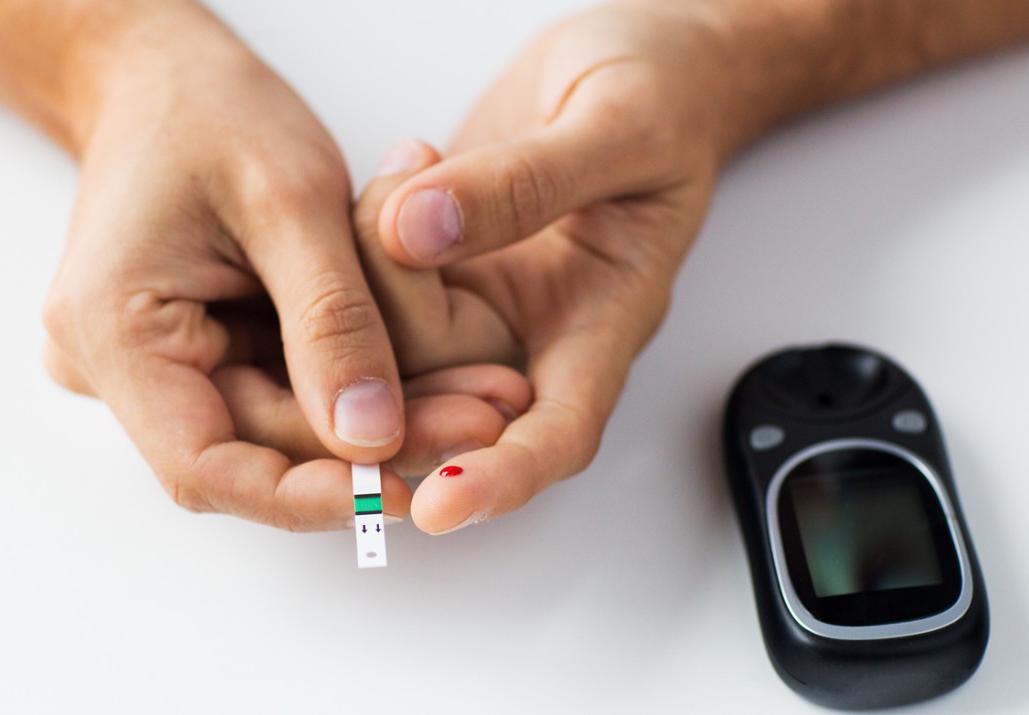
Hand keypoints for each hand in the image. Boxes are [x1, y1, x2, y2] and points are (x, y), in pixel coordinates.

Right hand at [40, 5, 526, 529]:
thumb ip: (331, 322)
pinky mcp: (198, 352)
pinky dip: (355, 388)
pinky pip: (281, 394)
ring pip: (279, 429)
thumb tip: (371, 438)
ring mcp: (157, 364)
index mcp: (111, 329)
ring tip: (481, 396)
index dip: (306, 494)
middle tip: (484, 420)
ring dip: (378, 420)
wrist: (164, 76)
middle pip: (254, 451)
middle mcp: (118, 366)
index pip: (204, 465)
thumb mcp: (290, 201)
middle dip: (373, 446)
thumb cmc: (210, 111)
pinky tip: (435, 375)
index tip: (402, 488)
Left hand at [359, 1, 740, 533]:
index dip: (501, 480)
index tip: (436, 505)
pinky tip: (396, 169)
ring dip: (372, 261)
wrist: (648, 66)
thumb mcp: (618, 127)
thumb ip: (525, 182)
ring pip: (391, 335)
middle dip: (398, 328)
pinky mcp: (438, 265)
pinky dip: (363, 229)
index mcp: (603, 321)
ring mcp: (479, 299)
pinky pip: (370, 280)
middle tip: (397, 210)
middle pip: (443, 390)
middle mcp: (532, 330)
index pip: (556, 432)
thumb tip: (417, 229)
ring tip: (411, 166)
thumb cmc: (665, 97)